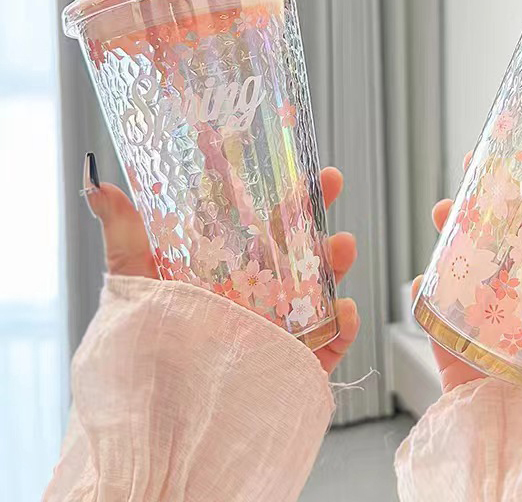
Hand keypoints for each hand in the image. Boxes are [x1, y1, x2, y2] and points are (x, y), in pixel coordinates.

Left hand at [83, 153, 358, 373]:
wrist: (154, 433)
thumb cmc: (142, 353)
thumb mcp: (134, 284)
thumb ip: (125, 237)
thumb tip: (98, 186)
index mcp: (227, 270)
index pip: (259, 222)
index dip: (279, 192)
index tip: (294, 165)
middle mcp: (257, 295)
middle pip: (295, 247)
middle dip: (316, 213)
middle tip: (328, 182)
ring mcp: (278, 329)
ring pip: (319, 289)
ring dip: (335, 264)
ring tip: (341, 246)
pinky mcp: (292, 366)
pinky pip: (328, 344)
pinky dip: (343, 327)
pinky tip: (344, 309)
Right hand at [411, 151, 521, 392]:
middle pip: (505, 245)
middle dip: (485, 207)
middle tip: (472, 176)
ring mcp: (498, 333)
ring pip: (468, 275)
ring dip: (451, 241)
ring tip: (444, 216)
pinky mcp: (468, 362)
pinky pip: (442, 325)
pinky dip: (430, 299)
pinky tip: (425, 278)